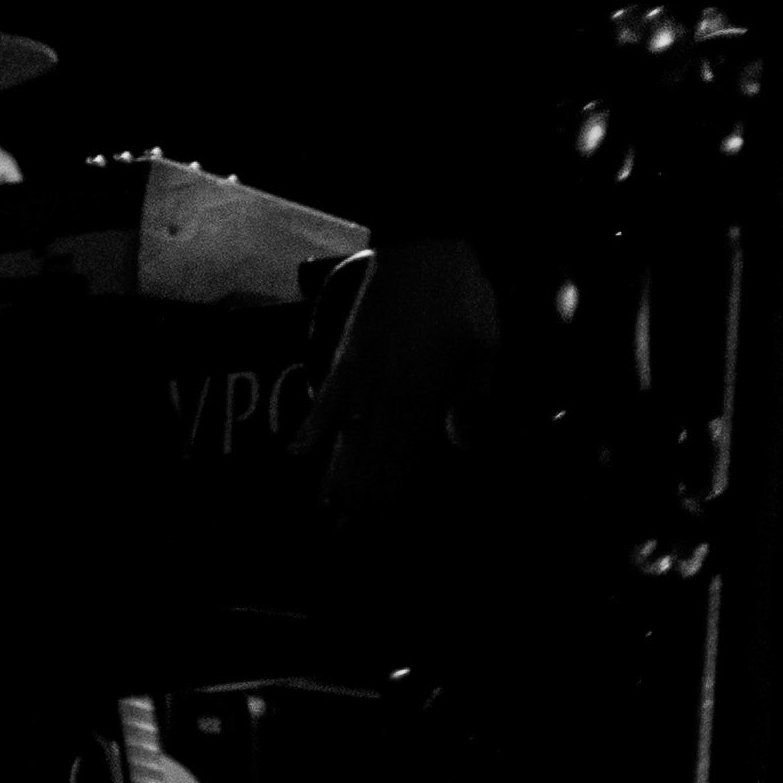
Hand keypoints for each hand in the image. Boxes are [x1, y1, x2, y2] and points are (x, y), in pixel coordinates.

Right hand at [308, 232, 505, 545]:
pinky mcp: (345, 355)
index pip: (406, 454)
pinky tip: (297, 453)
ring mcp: (361, 376)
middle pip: (372, 455)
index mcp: (424, 394)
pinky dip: (311, 426)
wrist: (425, 248)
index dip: (394, 490)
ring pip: (347, 436)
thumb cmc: (462, 298)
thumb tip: (461, 445)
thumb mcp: (484, 348)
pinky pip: (325, 399)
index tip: (382, 522)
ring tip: (326, 510)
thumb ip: (473, 400)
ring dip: (337, 473)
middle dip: (363, 496)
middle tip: (346, 533)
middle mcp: (387, 393)